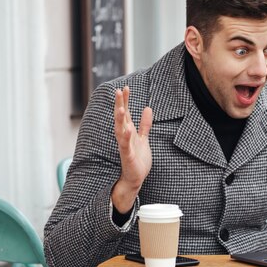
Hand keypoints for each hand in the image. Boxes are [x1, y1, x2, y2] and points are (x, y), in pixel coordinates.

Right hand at [111, 86, 152, 212]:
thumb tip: (148, 108)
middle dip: (120, 105)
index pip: (126, 113)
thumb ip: (145, 124)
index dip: (125, 101)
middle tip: (119, 91)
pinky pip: (125, 146)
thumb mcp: (143, 139)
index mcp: (128, 131)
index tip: (125, 87)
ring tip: (121, 108)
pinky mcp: (127, 156)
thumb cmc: (137, 159)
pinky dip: (126, 138)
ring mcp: (125, 146)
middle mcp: (124, 137)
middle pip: (121, 118)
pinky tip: (127, 129)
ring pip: (120, 130)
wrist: (135, 179)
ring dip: (120, 119)